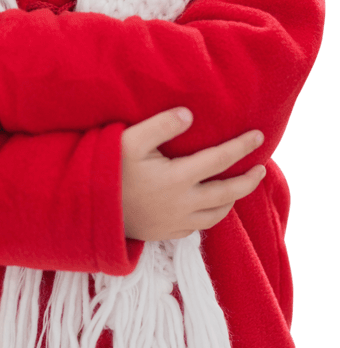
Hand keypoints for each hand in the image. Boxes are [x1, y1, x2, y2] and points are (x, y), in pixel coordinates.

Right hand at [121, 108, 265, 240]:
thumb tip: (189, 114)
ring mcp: (175, 222)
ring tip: (238, 188)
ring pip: (216, 215)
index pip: (219, 160)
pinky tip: (209, 207)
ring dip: (231, 200)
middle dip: (248, 180)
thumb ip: (161, 125)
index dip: (242, 147)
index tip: (258, 137)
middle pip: (227, 193)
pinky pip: (197, 228)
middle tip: (261, 168)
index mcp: (177, 178)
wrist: (87, 210)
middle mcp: (182, 204)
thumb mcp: (129, 140)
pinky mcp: (165, 234)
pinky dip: (210, 216)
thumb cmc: (107, 170)